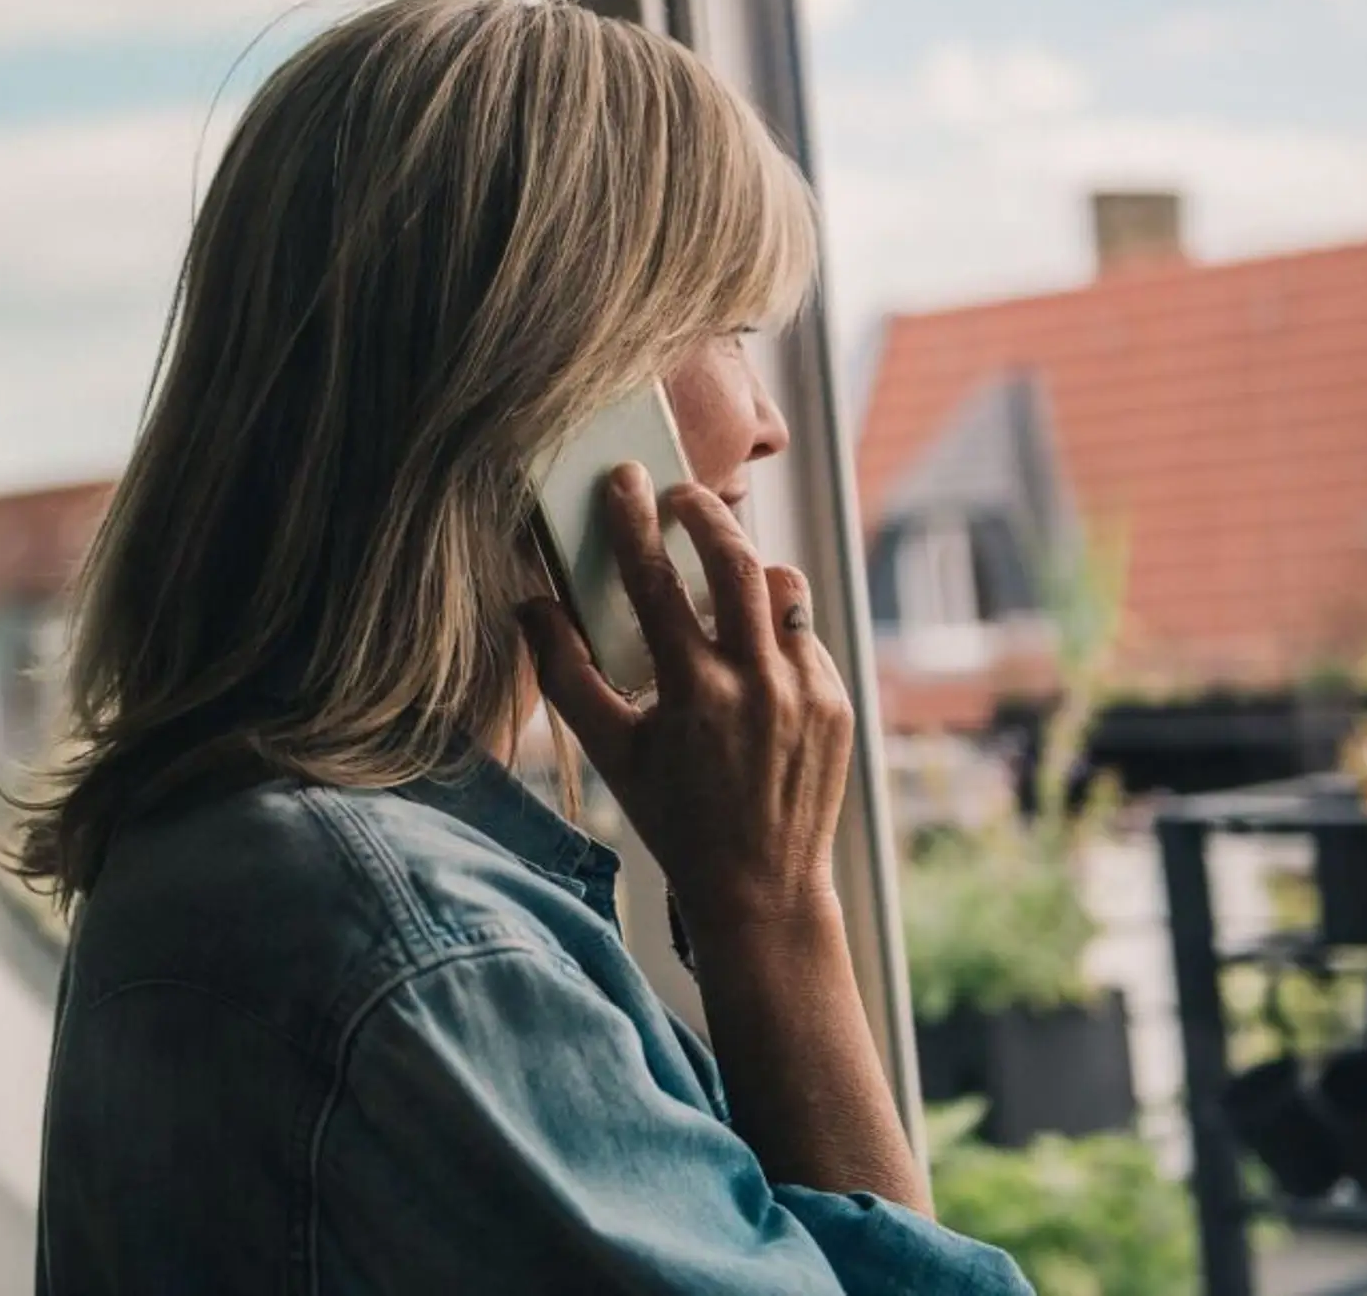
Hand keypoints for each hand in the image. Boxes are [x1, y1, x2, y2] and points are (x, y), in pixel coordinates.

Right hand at [517, 461, 855, 939]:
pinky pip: (804, 636)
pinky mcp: (837, 702)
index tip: (623, 480)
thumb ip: (565, 676)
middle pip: (736, 562)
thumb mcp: (610, 752)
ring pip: (784, 589)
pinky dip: (773, 629)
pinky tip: (749, 651)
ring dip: (750, 569)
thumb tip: (530, 607)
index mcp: (693, 694)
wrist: (760, 886)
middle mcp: (756, 685)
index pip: (655, 583)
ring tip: (722, 573)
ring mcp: (805, 691)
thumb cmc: (674, 818)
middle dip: (706, 514)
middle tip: (681, 495)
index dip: (634, 522)